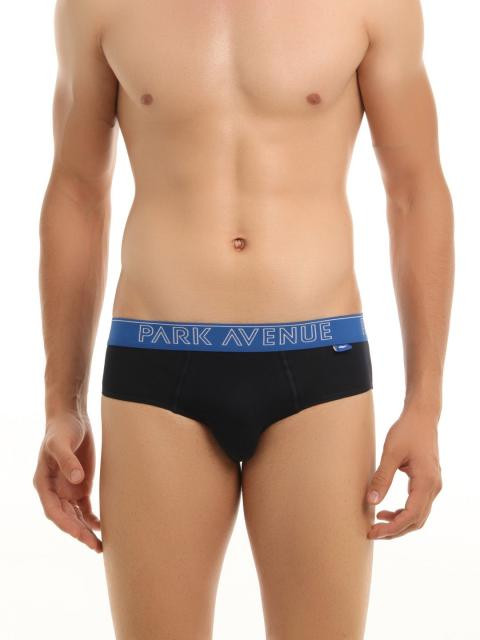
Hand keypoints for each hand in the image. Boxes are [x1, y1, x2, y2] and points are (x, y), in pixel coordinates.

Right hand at [33, 411, 101, 552]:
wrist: (71, 418)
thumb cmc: (62, 429)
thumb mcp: (61, 443)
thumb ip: (67, 461)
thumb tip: (76, 480)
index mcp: (44, 484)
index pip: (54, 510)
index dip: (66, 524)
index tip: (80, 534)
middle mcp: (54, 490)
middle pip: (66, 518)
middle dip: (79, 534)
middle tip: (95, 546)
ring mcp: (68, 489)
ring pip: (76, 516)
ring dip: (86, 531)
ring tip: (100, 546)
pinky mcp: (80, 485)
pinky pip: (86, 507)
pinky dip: (92, 518)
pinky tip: (102, 527)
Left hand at [365, 406, 442, 539]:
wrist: (422, 416)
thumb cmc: (407, 431)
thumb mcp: (391, 453)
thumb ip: (381, 478)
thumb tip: (371, 501)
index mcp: (426, 482)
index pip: (410, 516)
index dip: (391, 528)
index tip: (373, 532)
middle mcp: (434, 487)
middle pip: (416, 521)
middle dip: (394, 531)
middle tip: (372, 532)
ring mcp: (433, 485)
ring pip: (418, 515)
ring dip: (399, 523)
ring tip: (378, 522)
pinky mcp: (428, 482)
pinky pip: (418, 505)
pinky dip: (403, 512)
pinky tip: (386, 510)